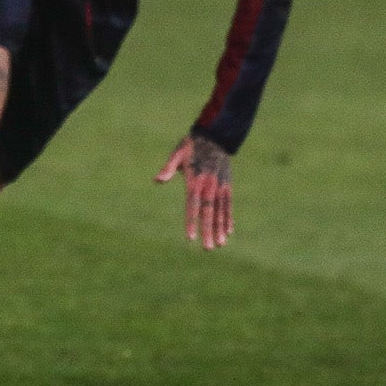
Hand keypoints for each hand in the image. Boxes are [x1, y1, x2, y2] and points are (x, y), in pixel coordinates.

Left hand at [155, 133, 233, 248]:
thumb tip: (156, 180)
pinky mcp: (226, 186)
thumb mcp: (177, 154)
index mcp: (195, 180)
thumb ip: (168, 168)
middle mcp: (209, 186)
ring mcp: (220, 187)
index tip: (190, 237)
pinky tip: (229, 232)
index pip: (192, 205)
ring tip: (220, 244)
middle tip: (208, 248)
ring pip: (220, 211)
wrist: (215, 137)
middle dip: (208, 231)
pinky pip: (228, 205)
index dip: (192, 222)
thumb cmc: (191, 147)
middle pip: (209, 212)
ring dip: (220, 228)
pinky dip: (229, 218)